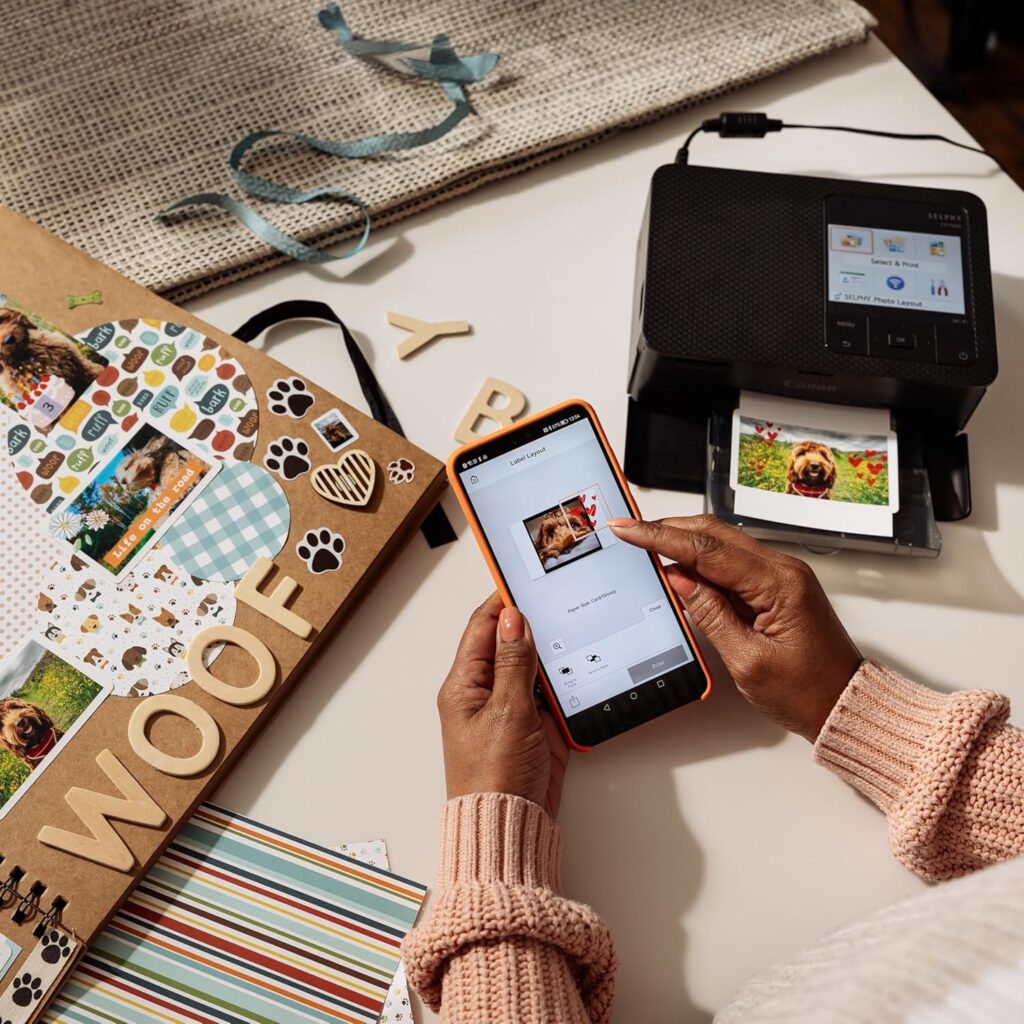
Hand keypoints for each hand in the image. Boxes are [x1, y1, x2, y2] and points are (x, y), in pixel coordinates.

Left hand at [437, 593, 568, 817]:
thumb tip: (512, 618)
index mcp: (463, 685)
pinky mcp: (534, 729)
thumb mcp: (507, 711)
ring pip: (534, 668)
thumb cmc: (494, 778)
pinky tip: (582, 670)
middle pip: (509, 644)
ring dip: (553, 655)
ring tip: (575, 630)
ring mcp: (511, 711)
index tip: (523, 578)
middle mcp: (484, 694)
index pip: (482, 628)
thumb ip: (513, 662)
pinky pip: (551, 695)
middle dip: (533, 624)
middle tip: (559, 600)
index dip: (501, 601)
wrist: (511, 828)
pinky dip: (566, 683)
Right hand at [609, 515, 860, 741]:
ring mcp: (781, 577)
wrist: (844, 704)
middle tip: (630, 531)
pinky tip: (681, 570)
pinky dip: (702, 563)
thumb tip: (678, 578)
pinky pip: (733, 564)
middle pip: (714, 534)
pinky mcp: (776, 587)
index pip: (706, 549)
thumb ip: (709, 613)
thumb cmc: (808, 691)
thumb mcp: (747, 660)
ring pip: (722, 545)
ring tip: (646, 547)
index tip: (629, 529)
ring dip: (684, 544)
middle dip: (668, 530)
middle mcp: (783, 570)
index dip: (661, 537)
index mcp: (779, 583)